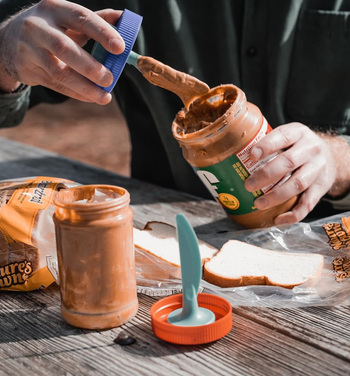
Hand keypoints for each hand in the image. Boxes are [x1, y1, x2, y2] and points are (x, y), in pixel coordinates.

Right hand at [0, 0, 124, 103]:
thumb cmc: (51, 28)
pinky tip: (92, 98)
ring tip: (105, 97)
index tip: (120, 48)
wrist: (9, 40)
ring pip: (60, 72)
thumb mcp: (69, 19)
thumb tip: (124, 19)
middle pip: (65, 48)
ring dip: (85, 87)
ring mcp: (30, 49)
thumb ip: (97, 20)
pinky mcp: (28, 70)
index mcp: (55, 9)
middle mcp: (39, 27)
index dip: (102, 33)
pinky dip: (77, 93)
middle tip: (110, 79)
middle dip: (90, 66)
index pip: (81, 18)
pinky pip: (56, 85)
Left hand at [244, 122, 349, 224]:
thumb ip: (267, 143)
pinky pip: (308, 203)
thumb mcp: (289, 136)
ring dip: (276, 196)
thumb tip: (230, 156)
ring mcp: (318, 168)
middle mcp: (310, 149)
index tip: (251, 156)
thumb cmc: (298, 147)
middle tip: (248, 185)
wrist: (332, 156)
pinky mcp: (321, 187)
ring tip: (258, 203)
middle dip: (266, 175)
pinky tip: (278, 219)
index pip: (282, 136)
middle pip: (288, 162)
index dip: (267, 146)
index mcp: (298, 133)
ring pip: (298, 184)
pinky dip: (293, 214)